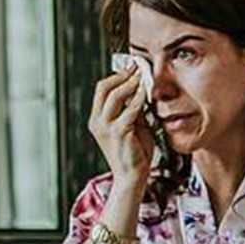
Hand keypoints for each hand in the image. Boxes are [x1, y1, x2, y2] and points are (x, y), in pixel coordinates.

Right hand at [89, 66, 153, 190]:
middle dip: (122, 75)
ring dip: (131, 83)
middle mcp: (97, 122)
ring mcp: (105, 127)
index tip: (132, 67)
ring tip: (143, 76)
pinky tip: (147, 93)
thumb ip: (133, 109)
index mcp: (97, 119)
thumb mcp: (132, 125)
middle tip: (138, 68)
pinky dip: (139, 98)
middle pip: (105, 87)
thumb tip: (140, 89)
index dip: (117, 75)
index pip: (102, 89)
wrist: (132, 176)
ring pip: (115, 95)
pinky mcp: (118, 133)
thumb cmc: (134, 152)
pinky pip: (129, 110)